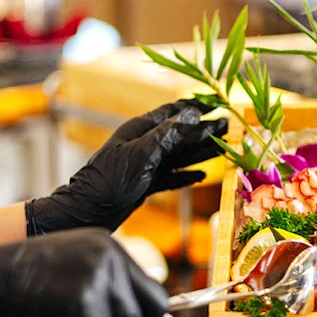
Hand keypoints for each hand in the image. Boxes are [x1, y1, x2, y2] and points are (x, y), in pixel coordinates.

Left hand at [26, 99, 227, 234]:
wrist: (88, 211)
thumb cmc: (109, 181)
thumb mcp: (141, 155)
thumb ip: (167, 135)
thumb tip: (192, 114)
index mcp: (140, 130)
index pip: (172, 113)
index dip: (195, 107)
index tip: (217, 104)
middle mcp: (144, 144)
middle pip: (180, 134)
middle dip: (204, 130)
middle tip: (229, 126)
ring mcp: (145, 165)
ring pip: (179, 155)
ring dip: (201, 151)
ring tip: (224, 147)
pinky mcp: (146, 184)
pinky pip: (172, 177)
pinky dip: (187, 175)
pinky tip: (201, 176)